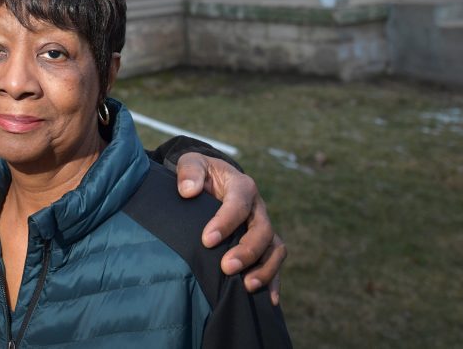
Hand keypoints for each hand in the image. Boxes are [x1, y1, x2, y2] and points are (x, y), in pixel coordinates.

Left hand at [175, 152, 286, 304]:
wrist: (212, 181)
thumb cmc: (200, 173)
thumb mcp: (192, 162)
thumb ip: (189, 172)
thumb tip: (188, 191)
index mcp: (242, 186)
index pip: (238, 204)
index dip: (225, 222)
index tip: (207, 240)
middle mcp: (258, 208)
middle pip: (262, 230)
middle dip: (247, 251)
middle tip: (227, 268)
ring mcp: (262, 227)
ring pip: (274, 249)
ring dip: (264, 269)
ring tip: (246, 286)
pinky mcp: (263, 244)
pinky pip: (275, 262)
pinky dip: (274, 281)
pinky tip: (269, 301)